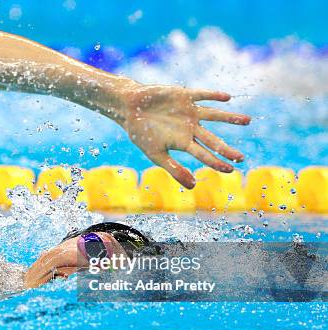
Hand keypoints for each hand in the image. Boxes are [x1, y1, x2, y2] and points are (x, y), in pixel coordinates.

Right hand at [119, 85, 249, 188]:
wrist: (129, 108)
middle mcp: (189, 128)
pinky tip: (227, 98)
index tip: (231, 170)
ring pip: (214, 115)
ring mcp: (189, 111)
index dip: (216, 162)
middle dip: (226, 149)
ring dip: (229, 118)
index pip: (203, 154)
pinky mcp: (184, 96)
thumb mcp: (156, 154)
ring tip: (247, 121)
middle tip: (241, 158)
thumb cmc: (141, 133)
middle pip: (212, 139)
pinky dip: (213, 96)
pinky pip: (202, 95)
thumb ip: (174, 169)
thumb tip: (193, 186)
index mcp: (182, 142)